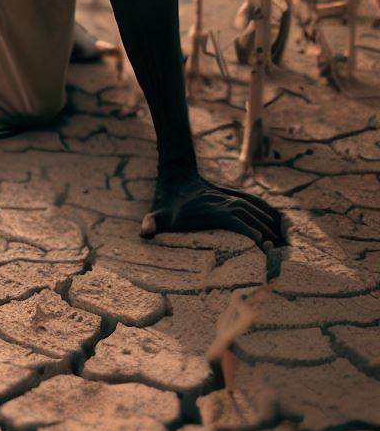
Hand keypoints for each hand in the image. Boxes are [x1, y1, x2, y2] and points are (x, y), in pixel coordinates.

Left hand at [141, 166, 284, 249]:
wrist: (176, 176)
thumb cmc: (167, 203)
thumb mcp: (157, 214)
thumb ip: (151, 223)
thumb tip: (144, 233)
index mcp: (214, 210)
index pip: (238, 222)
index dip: (251, 233)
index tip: (263, 245)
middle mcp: (227, 202)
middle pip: (253, 218)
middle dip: (269, 234)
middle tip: (280, 254)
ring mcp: (233, 198)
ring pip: (260, 210)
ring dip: (274, 225)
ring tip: (287, 244)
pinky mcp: (236, 196)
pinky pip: (259, 204)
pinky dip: (272, 213)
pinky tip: (282, 225)